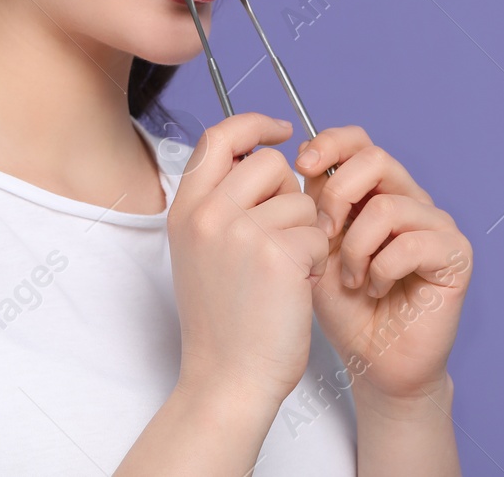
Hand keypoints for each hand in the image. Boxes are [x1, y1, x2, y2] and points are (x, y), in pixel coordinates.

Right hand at [166, 113, 330, 410]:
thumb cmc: (223, 319)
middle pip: (269, 164)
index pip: (219, 136)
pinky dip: (316, 259)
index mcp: (185, 209)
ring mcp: (241, 232)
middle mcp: (208, 214)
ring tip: (284, 272)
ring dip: (304, 232)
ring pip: (300, 200)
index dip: (255, 125)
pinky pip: (318, 233)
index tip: (281, 131)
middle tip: (282, 236)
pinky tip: (295, 287)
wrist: (227, 378)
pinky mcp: (278, 254)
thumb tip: (259, 155)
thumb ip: (220, 202)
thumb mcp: (200, 249)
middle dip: (288, 194)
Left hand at [294, 126, 472, 403]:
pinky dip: (382, 270)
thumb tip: (305, 159)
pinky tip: (377, 289)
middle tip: (325, 235)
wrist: (374, 363)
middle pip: (375, 160)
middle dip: (337, 195)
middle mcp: (411, 201)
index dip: (329, 144)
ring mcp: (437, 225)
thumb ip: (315, 204)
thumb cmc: (347, 309)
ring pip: (387, 206)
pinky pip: (410, 243)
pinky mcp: (455, 254)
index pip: (359, 142)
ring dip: (356, 248)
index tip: (300, 167)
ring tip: (352, 278)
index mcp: (377, 192)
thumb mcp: (317, 247)